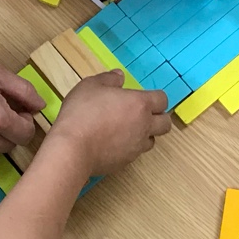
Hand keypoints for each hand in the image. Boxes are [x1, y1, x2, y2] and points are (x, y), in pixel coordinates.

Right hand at [48, 72, 170, 177]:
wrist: (72, 148)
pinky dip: (129, 148)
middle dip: (158, 118)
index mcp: (140, 104)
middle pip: (165, 123)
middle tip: (141, 114)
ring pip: (152, 140)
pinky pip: (134, 153)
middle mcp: (144, 126)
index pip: (162, 100)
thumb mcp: (91, 85)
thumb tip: (120, 76)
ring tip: (126, 130)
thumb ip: (109, 79)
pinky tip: (112, 144)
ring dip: (145, 134)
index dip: (156, 98)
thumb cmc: (82, 112)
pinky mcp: (126, 162)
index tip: (143, 97)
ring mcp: (136, 146)